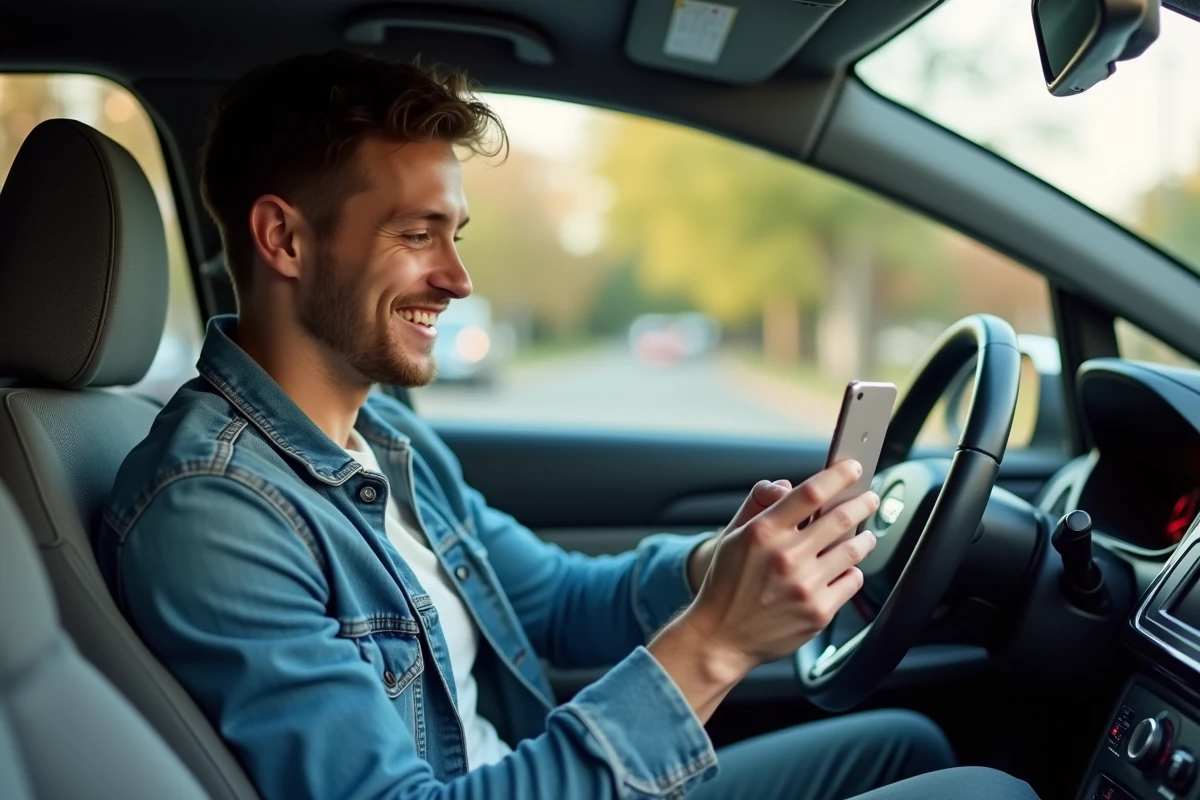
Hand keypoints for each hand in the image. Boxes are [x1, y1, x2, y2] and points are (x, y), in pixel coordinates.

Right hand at [650, 461, 877, 720]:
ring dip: (864, 537)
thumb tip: (787, 485)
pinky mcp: (819, 611)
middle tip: (869, 498)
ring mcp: (805, 586)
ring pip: (853, 549)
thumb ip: (758, 503)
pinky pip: (852, 581)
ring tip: (865, 535)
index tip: (852, 467)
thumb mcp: (733, 536)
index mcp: (763, 532)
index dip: (838, 476)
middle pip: (841, 518)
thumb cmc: (726, 584)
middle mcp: (786, 557)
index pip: (810, 493)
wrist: (721, 637)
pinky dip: (852, 571)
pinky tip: (845, 569)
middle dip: (863, 502)